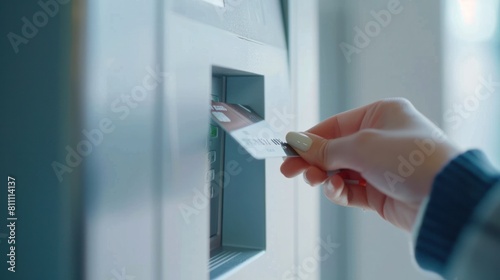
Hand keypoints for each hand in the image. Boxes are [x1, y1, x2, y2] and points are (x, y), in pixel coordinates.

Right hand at [281, 98, 460, 230]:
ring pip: (340, 171)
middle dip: (313, 160)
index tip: (288, 148)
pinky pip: (351, 190)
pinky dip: (339, 191)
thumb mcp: (361, 146)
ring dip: (325, 177)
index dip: (310, 138)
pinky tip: (334, 190)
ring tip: (316, 180)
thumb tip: (298, 142)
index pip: (335, 125)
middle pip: (335, 149)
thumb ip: (326, 148)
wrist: (444, 197)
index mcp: (381, 115)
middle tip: (290, 170)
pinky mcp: (381, 191)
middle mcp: (381, 139)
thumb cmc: (414, 159)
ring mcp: (381, 166)